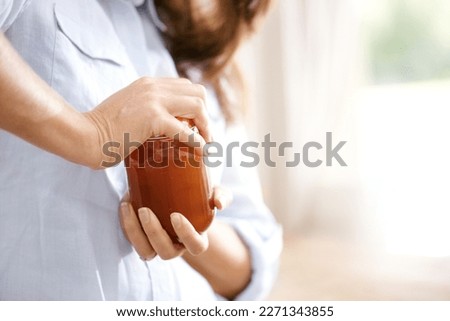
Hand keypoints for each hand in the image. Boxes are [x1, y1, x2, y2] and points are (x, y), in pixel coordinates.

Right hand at [83, 77, 210, 168]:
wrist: (84, 135)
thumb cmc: (103, 130)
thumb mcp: (127, 109)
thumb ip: (144, 109)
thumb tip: (158, 125)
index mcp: (149, 84)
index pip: (186, 86)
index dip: (197, 105)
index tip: (198, 125)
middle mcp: (154, 86)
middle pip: (198, 92)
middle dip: (206, 114)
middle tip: (205, 135)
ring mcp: (153, 100)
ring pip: (197, 105)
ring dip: (206, 126)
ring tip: (206, 144)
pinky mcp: (152, 117)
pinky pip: (185, 129)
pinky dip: (197, 141)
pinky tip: (200, 151)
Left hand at [119, 186, 232, 260]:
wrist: (179, 195)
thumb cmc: (200, 197)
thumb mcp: (214, 193)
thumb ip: (222, 196)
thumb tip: (219, 203)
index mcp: (196, 239)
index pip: (196, 246)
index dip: (186, 235)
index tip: (175, 215)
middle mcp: (176, 247)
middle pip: (166, 252)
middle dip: (154, 233)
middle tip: (145, 210)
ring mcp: (157, 245)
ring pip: (145, 251)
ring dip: (134, 232)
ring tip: (128, 207)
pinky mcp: (141, 238)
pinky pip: (132, 239)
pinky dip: (126, 224)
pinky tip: (125, 203)